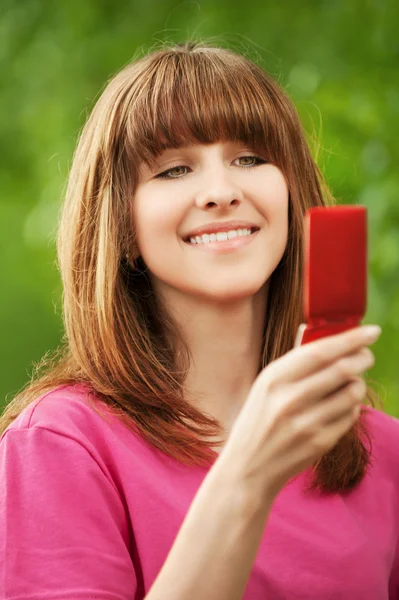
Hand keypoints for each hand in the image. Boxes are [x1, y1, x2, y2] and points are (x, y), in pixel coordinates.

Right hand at [222, 325, 380, 499]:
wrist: (247, 468)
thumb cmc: (257, 421)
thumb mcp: (264, 386)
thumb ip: (291, 361)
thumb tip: (309, 329)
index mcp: (273, 378)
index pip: (320, 351)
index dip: (351, 339)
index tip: (371, 331)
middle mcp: (289, 399)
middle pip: (342, 369)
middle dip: (362, 358)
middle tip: (367, 355)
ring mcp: (306, 423)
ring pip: (352, 392)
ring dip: (358, 383)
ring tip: (350, 383)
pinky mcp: (319, 443)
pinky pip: (350, 415)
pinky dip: (352, 406)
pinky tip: (341, 406)